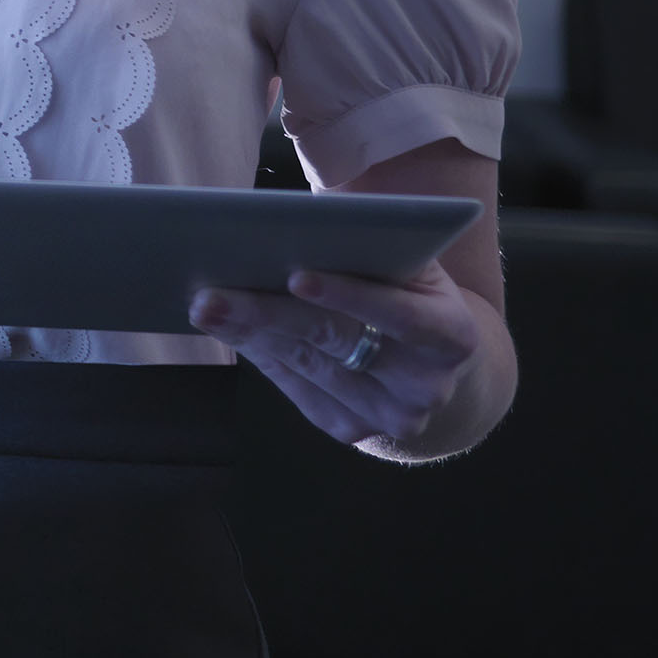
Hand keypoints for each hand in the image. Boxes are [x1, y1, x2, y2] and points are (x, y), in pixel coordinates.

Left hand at [192, 259, 487, 456]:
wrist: (432, 355)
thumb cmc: (405, 285)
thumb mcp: (407, 260)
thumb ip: (368, 244)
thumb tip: (286, 227)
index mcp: (452, 334)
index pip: (399, 314)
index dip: (347, 295)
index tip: (295, 276)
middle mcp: (426, 385)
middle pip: (336, 342)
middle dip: (268, 313)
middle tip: (211, 294)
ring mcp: (390, 416)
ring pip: (307, 366)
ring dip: (250, 333)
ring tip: (204, 305)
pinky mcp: (352, 429)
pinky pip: (296, 389)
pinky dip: (260, 353)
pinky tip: (230, 328)